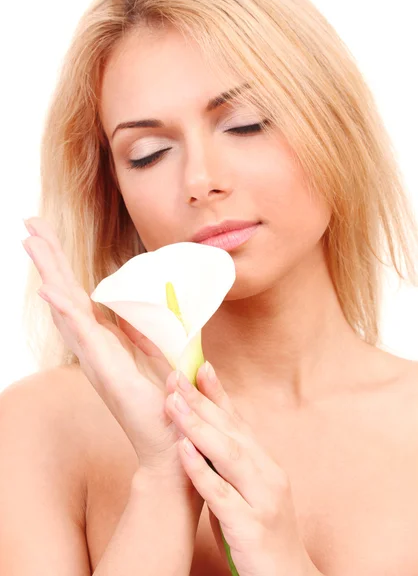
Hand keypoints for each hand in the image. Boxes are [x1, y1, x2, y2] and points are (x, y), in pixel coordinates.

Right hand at [21, 217, 194, 489]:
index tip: (46, 238)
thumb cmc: (162, 402)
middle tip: (29, 224)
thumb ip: (144, 333)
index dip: (62, 266)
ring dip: (50, 272)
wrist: (169, 442)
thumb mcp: (159, 356)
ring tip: (31, 242)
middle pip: (65, 293)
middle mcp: (92, 346)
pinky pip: (81, 335)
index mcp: (103, 341)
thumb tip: (136, 312)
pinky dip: (64, 311)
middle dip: (49, 257)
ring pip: (66, 306)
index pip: (78, 295)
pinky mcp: (105, 370)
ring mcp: (95, 357)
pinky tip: (48, 289)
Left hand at [165, 364, 320, 575]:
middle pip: (232, 430)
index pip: (239, 421)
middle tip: (177, 376)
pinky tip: (184, 451)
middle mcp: (268, 474)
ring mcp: (263, 499)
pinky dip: (202, 471)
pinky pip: (223, 495)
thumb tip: (198, 433)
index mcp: (265, 463)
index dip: (219, 393)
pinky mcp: (252, 527)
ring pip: (229, 455)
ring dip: (199, 427)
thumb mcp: (245, 490)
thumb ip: (227, 464)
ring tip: (174, 404)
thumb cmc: (259, 533)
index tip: (200, 366)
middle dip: (202, 402)